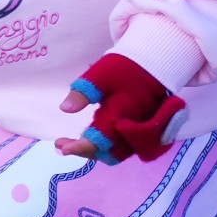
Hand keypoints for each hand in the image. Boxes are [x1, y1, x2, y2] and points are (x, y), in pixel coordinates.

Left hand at [55, 54, 186, 163]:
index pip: (98, 141)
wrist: (155, 63)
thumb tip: (65, 109)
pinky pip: (126, 146)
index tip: (62, 148)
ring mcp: (141, 131)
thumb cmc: (124, 68)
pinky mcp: (144, 130)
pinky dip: (108, 146)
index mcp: (121, 117)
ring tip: (71, 142)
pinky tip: (92, 136)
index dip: (79, 147)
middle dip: (85, 152)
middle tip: (61, 144)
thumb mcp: (99, 75)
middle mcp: (133, 129)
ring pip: (118, 152)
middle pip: (108, 153)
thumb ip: (83, 93)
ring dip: (96, 151)